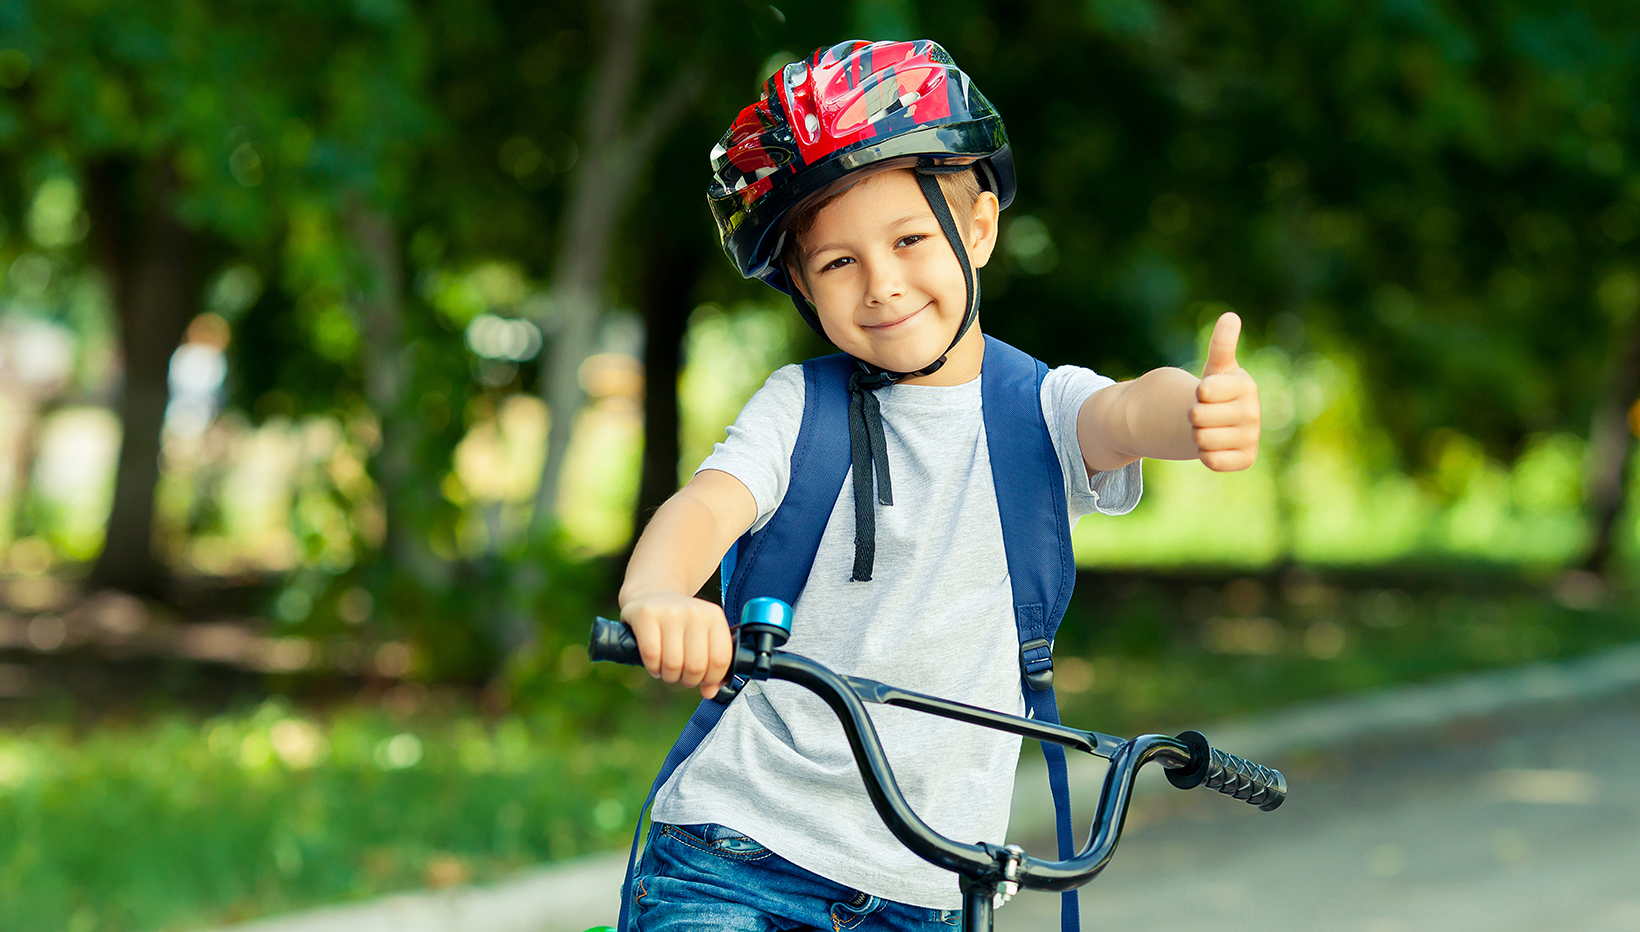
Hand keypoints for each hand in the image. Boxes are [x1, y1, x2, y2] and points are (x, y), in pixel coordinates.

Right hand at [621, 592, 734, 698]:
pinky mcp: (646, 615)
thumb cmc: (681, 623)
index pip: (721, 660)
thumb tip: (710, 692)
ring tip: (668, 669)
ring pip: (673, 664)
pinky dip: (653, 667)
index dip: (712, 678)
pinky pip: (651, 655)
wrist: (652, 594)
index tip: (704, 680)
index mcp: (714, 617)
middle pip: (696, 666)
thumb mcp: (703, 637)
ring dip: (669, 676)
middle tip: (683, 675)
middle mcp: (694, 612)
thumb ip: (712, 666)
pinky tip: (655, 663)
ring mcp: (670, 612)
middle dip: (689, 680)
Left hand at [1191, 312, 1259, 471]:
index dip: (1197, 393)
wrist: (1220, 423)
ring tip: (1209, 428)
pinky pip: (1212, 460)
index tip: (1205, 392)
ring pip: (1202, 439)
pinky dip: (1205, 454)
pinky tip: (1214, 446)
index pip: (1204, 391)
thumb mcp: (1216, 368)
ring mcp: (1252, 437)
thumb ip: (1221, 345)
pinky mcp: (1246, 459)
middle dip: (1194, 415)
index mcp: (1246, 385)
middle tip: (1204, 413)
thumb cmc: (1215, 391)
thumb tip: (1230, 316)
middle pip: (1198, 417)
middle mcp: (1254, 412)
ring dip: (1197, 435)